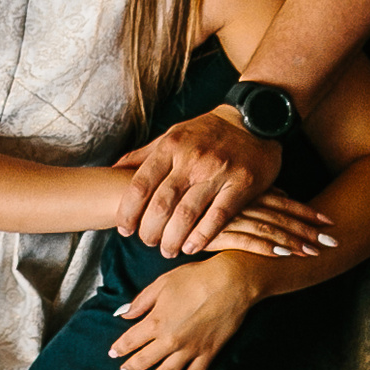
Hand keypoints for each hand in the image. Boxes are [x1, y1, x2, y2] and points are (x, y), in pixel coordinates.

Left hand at [108, 255, 263, 369]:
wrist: (230, 283)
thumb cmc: (194, 278)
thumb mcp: (161, 283)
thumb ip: (140, 302)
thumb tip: (122, 314)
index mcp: (157, 322)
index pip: (131, 341)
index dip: (120, 348)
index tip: (113, 354)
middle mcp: (171, 340)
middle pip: (145, 360)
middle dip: (130, 369)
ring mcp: (191, 349)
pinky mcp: (208, 353)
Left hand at [115, 106, 284, 257]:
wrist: (255, 119)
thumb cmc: (208, 131)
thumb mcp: (173, 134)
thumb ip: (144, 154)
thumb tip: (114, 169)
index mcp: (171, 147)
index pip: (141, 185)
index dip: (128, 211)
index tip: (123, 229)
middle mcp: (191, 160)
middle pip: (162, 204)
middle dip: (150, 229)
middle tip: (146, 242)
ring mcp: (217, 173)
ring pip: (187, 214)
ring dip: (173, 238)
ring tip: (167, 251)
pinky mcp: (241, 185)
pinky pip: (218, 216)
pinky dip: (202, 236)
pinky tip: (191, 248)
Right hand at [207, 188, 337, 258]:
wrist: (170, 212)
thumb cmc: (206, 202)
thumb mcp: (233, 192)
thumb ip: (259, 193)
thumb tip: (283, 193)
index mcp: (248, 192)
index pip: (284, 201)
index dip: (307, 211)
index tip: (329, 221)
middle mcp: (241, 203)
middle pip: (281, 216)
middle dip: (307, 230)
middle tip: (331, 242)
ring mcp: (228, 218)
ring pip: (266, 229)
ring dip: (291, 241)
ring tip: (312, 253)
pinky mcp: (215, 234)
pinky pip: (244, 241)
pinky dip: (264, 247)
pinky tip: (282, 254)